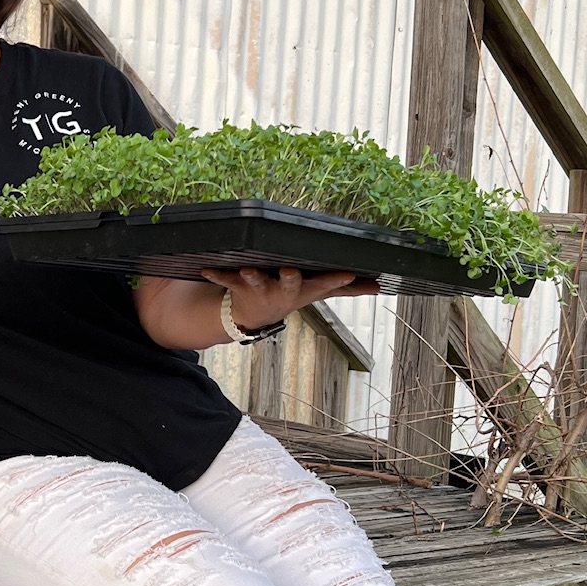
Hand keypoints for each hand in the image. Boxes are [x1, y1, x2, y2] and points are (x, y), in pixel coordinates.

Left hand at [199, 265, 380, 330]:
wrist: (252, 317)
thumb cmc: (290, 294)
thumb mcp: (318, 292)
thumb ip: (347, 289)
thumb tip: (380, 285)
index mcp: (304, 289)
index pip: (325, 285)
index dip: (336, 280)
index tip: (348, 274)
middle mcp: (283, 291)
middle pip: (290, 285)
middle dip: (291, 279)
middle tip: (291, 271)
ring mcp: (260, 290)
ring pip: (257, 281)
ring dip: (253, 276)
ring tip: (249, 269)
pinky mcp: (238, 286)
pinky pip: (225, 279)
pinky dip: (217, 274)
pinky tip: (206, 268)